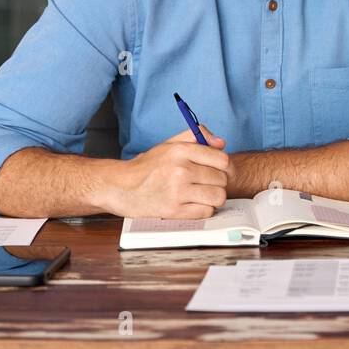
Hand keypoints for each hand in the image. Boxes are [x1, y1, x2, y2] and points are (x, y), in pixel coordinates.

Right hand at [107, 125, 230, 218]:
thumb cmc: (148, 167)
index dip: (226, 167)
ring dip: (214, 198)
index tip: (222, 171)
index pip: (222, 159)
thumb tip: (221, 142)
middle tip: (208, 184)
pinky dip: (204, 209)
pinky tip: (194, 204)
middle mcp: (180, 170)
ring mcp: (177, 191)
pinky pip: (206, 212)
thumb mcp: (169, 144)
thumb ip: (196, 136)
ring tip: (203, 195)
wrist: (121, 187)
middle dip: (219, 183)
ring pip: (217, 197)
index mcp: (181, 151)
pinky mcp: (174, 211)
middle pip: (221, 179)